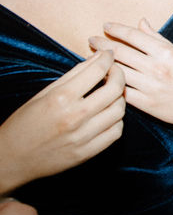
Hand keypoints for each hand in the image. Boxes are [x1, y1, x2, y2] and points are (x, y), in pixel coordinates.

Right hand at [0, 50, 124, 193]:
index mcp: (61, 98)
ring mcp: (82, 137)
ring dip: (119, 99)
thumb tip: (99, 57)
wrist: (11, 158)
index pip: (97, 71)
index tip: (109, 56)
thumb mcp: (45, 93)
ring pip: (119, 111)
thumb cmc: (24, 123)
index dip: (107, 59)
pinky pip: (116, 133)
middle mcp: (75, 116)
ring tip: (111, 94)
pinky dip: (116, 121)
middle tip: (115, 72)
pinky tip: (108, 115)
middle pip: (115, 90)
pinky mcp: (87, 153)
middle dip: (119, 75)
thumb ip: (74, 74)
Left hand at [89, 19, 172, 136]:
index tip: (105, 26)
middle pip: (121, 52)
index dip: (117, 29)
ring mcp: (151, 87)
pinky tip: (103, 80)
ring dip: (102, 65)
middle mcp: (157, 68)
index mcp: (166, 53)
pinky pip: (121, 93)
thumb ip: (158, 38)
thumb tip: (141, 22)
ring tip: (92, 59)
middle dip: (102, 44)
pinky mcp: (147, 104)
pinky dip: (110, 85)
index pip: (134, 36)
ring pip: (117, 72)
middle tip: (91, 40)